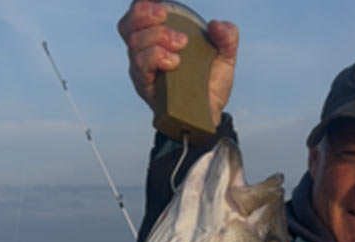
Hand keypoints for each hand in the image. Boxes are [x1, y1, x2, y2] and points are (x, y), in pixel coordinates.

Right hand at [117, 2, 238, 125]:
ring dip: (158, 37)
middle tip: (165, 16)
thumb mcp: (225, 57)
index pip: (138, 14)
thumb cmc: (211, 86)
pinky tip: (174, 62)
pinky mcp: (145, 87)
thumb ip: (227, 36)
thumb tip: (217, 25)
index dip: (143, 6)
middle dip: (144, 14)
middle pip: (127, 25)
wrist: (210, 116)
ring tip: (180, 46)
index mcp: (159, 38)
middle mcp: (146, 52)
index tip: (161, 3)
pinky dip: (157, 57)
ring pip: (135, 43)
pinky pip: (141, 66)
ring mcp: (143, 70)